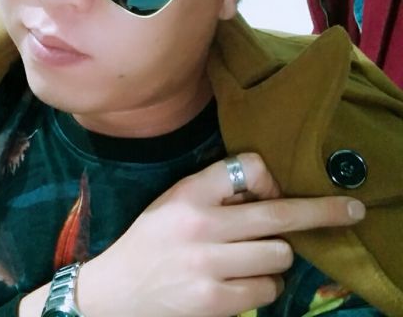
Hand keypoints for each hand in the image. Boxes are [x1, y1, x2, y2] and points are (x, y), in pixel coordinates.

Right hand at [76, 153, 364, 316]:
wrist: (119, 288)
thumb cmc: (152, 238)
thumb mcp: (175, 199)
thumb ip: (215, 187)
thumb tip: (270, 187)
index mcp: (189, 193)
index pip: (248, 168)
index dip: (271, 179)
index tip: (281, 190)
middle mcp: (200, 224)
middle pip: (278, 215)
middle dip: (320, 212)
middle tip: (350, 210)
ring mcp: (209, 266)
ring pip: (278, 256)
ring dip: (273, 258)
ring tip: (248, 259)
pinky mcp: (214, 302)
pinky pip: (266, 290)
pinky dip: (262, 286)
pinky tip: (238, 282)